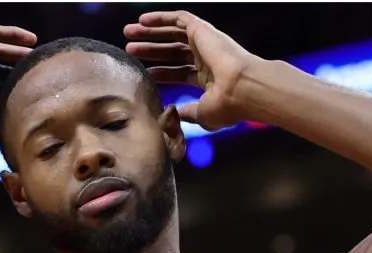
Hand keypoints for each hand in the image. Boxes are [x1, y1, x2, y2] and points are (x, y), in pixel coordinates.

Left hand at [125, 11, 261, 130]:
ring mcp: (206, 43)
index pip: (181, 73)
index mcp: (209, 79)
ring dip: (151, 33)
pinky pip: (179, 18)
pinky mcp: (202, 30)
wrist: (242, 88)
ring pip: (173, 34)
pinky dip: (160, 18)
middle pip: (173, 52)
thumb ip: (188, 113)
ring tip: (128, 33)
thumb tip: (175, 114)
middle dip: (151, 50)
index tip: (145, 74)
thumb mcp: (203, 115)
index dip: (162, 73)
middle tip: (130, 49)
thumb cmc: (227, 106)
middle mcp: (208, 58)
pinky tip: (142, 20)